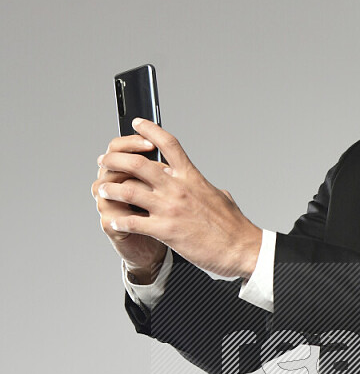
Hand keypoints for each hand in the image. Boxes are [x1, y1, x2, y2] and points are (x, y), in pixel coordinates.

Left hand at [93, 118, 261, 279]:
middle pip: (137, 163)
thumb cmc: (234, 227)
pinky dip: (119, 220)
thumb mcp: (221, 197)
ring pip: (128, 190)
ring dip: (110, 188)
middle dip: (115, 159)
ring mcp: (170, 208)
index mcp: (191, 176)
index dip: (149, 129)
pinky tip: (114, 220)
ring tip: (103, 189)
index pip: (167, 143)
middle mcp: (178, 188)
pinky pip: (133, 222)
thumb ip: (206, 187)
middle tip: (105, 160)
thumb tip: (207, 185)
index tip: (137, 123)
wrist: (242, 249)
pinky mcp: (165, 230)